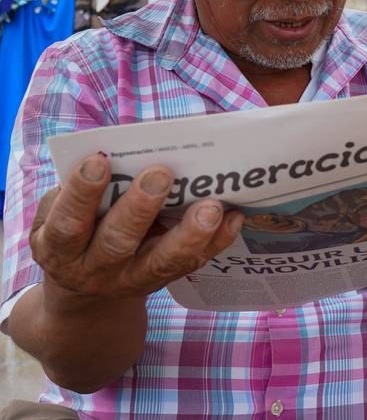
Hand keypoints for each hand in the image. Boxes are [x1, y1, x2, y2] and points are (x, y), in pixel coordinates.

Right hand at [30, 154, 242, 312]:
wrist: (85, 290)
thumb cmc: (77, 230)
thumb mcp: (60, 214)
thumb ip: (80, 190)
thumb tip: (121, 150)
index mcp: (60, 248)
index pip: (68, 223)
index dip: (81, 194)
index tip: (99, 161)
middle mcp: (94, 269)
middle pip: (117, 242)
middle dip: (139, 207)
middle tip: (160, 173)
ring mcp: (132, 279)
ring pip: (162, 261)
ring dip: (189, 232)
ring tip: (211, 206)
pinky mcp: (163, 281)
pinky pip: (193, 263)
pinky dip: (216, 240)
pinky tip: (233, 217)